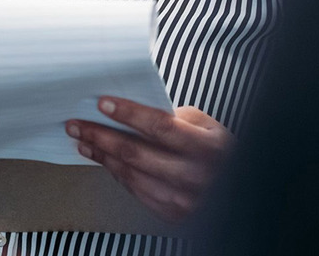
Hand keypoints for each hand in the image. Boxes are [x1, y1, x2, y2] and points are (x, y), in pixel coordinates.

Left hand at [64, 98, 231, 222]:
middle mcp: (196, 175)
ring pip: (132, 175)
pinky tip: (104, 161)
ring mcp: (185, 199)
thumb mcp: (207, 126)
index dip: (129, 114)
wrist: (242, 188)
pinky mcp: (175, 214)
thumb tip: (133, 112)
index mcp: (208, 147)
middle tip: (77, 124)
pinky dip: (117, 174)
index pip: (161, 126)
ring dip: (103, 156)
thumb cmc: (218, 151)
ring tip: (84, 141)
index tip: (102, 103)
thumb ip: (175, 117)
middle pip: (137, 153)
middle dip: (101, 136)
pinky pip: (137, 192)